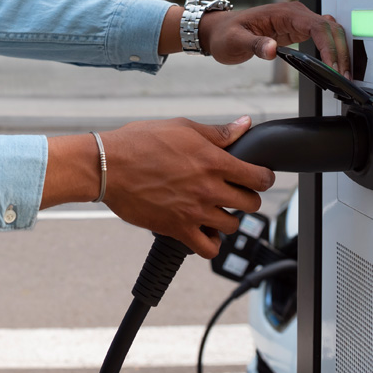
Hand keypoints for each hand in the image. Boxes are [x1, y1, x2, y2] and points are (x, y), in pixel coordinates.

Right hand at [100, 116, 273, 258]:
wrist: (107, 167)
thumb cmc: (139, 143)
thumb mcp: (182, 127)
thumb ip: (218, 132)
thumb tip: (244, 124)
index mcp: (213, 160)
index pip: (258, 177)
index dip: (264, 177)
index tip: (260, 177)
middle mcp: (208, 188)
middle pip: (251, 203)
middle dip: (247, 197)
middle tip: (235, 192)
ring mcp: (195, 211)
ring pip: (233, 225)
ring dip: (229, 218)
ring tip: (216, 209)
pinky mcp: (178, 229)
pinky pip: (209, 248)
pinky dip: (211, 242)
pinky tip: (204, 230)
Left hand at [199, 2, 349, 77]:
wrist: (219, 31)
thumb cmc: (225, 34)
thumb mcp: (235, 41)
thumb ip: (255, 45)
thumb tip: (272, 48)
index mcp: (284, 13)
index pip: (317, 26)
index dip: (329, 45)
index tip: (334, 66)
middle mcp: (295, 14)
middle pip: (330, 28)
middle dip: (340, 51)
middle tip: (344, 77)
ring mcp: (298, 21)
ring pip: (330, 32)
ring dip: (339, 51)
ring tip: (342, 75)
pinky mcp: (297, 30)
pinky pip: (322, 37)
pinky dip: (332, 50)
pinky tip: (333, 67)